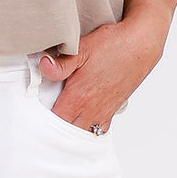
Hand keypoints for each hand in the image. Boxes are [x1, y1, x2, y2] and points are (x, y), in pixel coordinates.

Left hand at [40, 10, 170, 131]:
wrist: (142, 44)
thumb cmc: (112, 44)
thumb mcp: (82, 49)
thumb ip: (61, 63)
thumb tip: (44, 66)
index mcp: (79, 97)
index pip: (54, 121)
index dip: (42, 121)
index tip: (34, 116)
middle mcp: (91, 109)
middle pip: (67, 131)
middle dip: (54, 128)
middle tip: (43, 121)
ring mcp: (104, 111)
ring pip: (82, 132)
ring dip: (71, 129)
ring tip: (61, 123)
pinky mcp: (113, 109)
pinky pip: (98, 129)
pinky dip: (88, 129)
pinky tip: (81, 121)